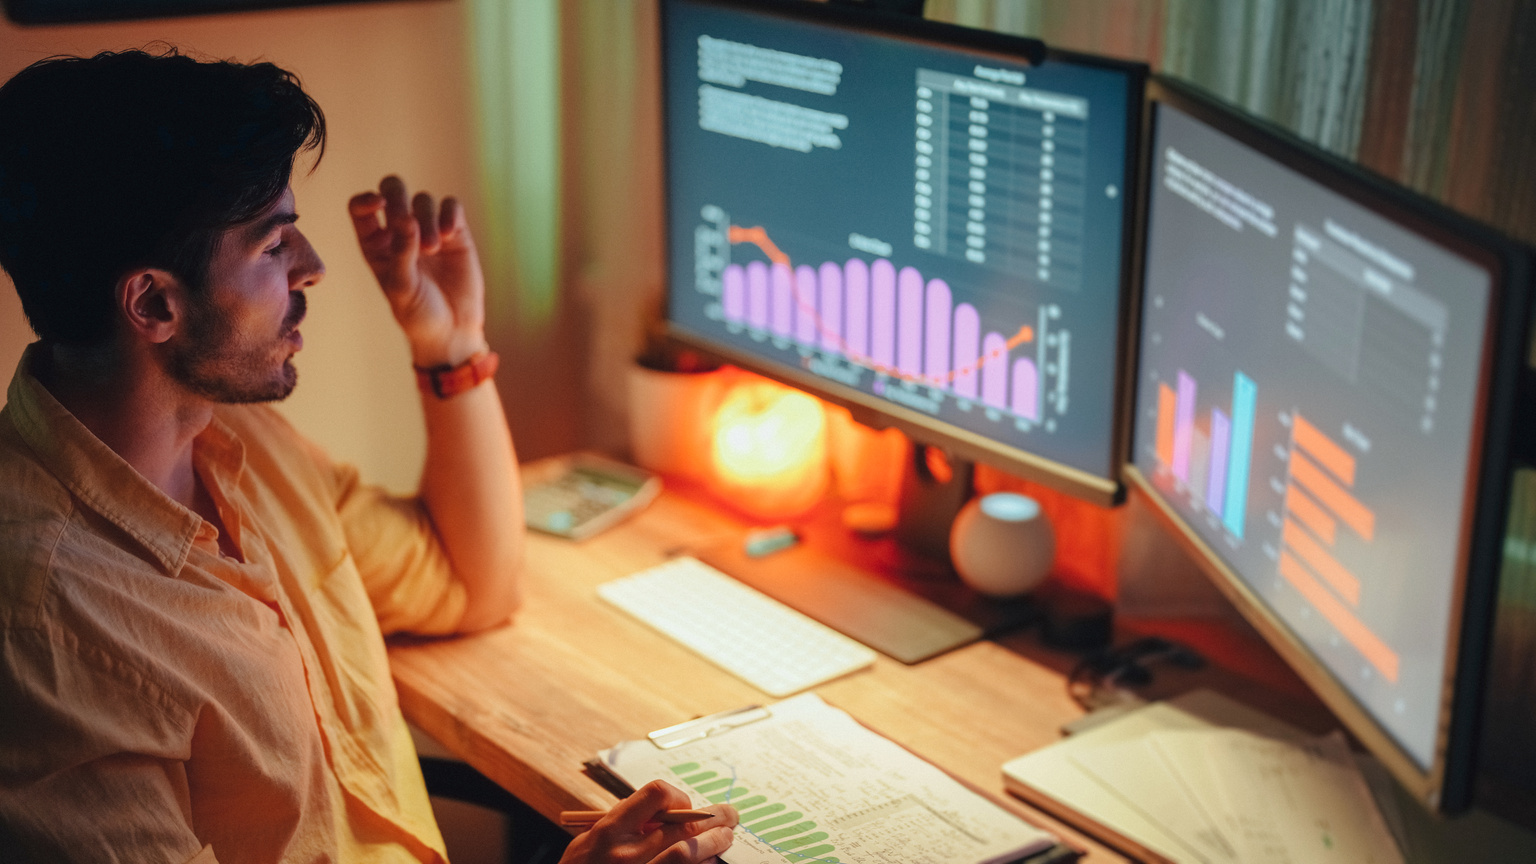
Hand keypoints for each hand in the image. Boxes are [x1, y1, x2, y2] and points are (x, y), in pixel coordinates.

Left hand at [348, 175, 487, 367]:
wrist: (451, 331)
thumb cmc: (417, 314)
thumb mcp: (402, 286)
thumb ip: (402, 252)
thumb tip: (406, 219)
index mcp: (375, 244)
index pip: (362, 209)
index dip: (366, 200)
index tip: (379, 205)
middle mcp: (400, 232)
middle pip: (393, 190)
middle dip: (398, 197)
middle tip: (408, 219)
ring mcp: (429, 229)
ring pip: (423, 200)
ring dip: (427, 219)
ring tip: (433, 248)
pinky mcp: (456, 233)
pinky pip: (451, 206)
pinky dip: (449, 214)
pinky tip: (449, 235)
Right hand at [559, 781, 736, 863]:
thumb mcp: (589, 841)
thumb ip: (622, 822)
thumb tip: (663, 809)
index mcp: (610, 832)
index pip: (655, 795)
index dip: (677, 797)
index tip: (684, 806)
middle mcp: (627, 854)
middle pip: (683, 826)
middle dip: (713, 818)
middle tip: (730, 816)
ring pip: (689, 854)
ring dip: (714, 843)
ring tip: (726, 837)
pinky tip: (711, 862)